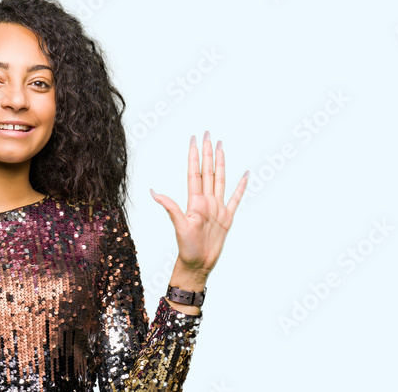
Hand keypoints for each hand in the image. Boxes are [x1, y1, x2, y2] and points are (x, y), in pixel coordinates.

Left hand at [149, 131, 248, 279]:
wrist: (197, 264)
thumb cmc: (186, 248)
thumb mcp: (179, 226)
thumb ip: (170, 207)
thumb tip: (153, 192)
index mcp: (195, 201)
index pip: (195, 172)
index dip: (194, 156)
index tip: (194, 139)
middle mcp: (206, 201)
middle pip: (208, 171)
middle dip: (208, 152)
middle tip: (208, 134)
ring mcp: (217, 208)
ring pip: (220, 180)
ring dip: (221, 163)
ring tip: (222, 147)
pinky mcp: (227, 218)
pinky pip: (235, 198)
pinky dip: (241, 186)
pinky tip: (245, 174)